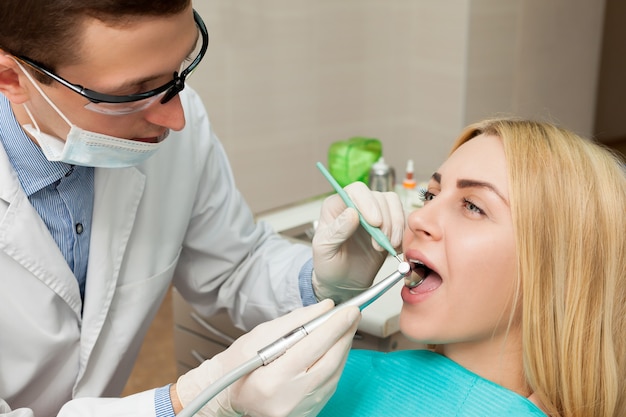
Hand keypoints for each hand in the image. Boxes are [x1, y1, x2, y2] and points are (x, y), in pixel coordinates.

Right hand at [176, 300, 359, 416]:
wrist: (225, 395)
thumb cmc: (237, 365)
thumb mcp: (259, 336)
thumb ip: (295, 321)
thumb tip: (325, 308)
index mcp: (271, 380)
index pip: (311, 347)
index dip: (333, 327)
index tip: (349, 310)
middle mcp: (288, 399)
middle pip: (329, 362)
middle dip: (344, 335)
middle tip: (353, 314)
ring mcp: (300, 410)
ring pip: (334, 373)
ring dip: (343, 348)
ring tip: (346, 327)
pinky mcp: (307, 412)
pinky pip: (330, 384)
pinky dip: (336, 363)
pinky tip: (336, 347)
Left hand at [312, 181, 404, 302]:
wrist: (343, 282)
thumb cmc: (329, 265)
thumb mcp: (324, 250)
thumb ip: (336, 231)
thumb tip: (351, 213)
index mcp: (336, 205)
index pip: (356, 190)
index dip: (368, 203)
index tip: (375, 223)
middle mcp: (356, 205)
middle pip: (378, 196)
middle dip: (385, 219)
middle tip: (381, 243)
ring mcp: (373, 213)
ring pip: (393, 204)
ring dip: (395, 225)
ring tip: (387, 246)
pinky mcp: (388, 224)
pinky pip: (402, 218)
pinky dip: (402, 232)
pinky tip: (394, 247)